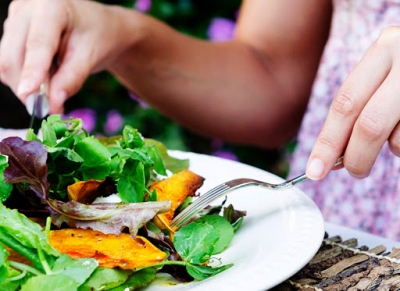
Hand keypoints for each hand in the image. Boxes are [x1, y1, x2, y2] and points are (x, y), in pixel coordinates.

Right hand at [0, 0, 137, 112]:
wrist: (98, 28)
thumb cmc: (98, 37)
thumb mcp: (91, 57)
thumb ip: (72, 80)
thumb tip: (52, 106)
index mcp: (51, 6)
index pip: (38, 44)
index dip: (32, 71)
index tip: (28, 95)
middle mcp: (26, 9)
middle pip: (13, 56)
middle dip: (29, 88)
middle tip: (51, 109)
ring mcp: (14, 20)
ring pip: (6, 63)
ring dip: (26, 86)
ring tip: (54, 90)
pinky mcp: (10, 33)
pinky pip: (9, 63)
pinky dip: (24, 79)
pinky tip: (45, 78)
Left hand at [306, 26, 399, 179]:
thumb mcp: (383, 75)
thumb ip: (358, 108)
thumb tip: (333, 157)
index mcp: (384, 49)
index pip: (345, 103)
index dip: (327, 142)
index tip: (315, 171)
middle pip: (369, 125)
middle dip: (355, 158)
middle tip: (354, 173)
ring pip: (399, 140)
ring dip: (393, 149)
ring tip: (397, 134)